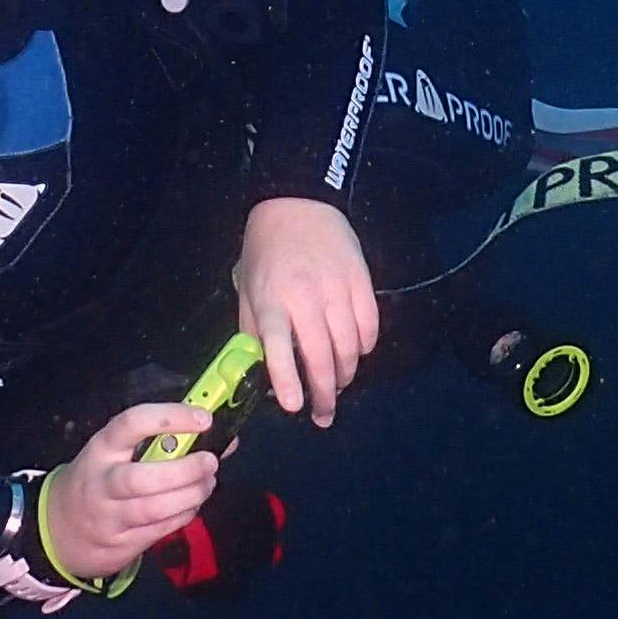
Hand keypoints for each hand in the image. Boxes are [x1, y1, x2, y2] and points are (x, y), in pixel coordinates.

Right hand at [41, 401, 219, 584]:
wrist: (60, 529)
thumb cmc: (97, 479)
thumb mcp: (114, 453)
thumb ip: (159, 442)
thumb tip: (217, 433)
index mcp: (101, 448)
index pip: (132, 424)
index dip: (170, 418)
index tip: (203, 419)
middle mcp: (102, 482)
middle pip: (141, 478)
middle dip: (184, 469)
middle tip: (210, 461)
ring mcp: (110, 517)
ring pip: (155, 509)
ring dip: (191, 495)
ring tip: (208, 482)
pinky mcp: (122, 543)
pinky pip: (161, 529)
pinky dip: (185, 514)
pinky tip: (192, 503)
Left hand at [235, 194, 378, 426]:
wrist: (297, 203)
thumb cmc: (266, 252)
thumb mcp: (247, 290)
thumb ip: (254, 333)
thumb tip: (263, 375)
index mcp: (271, 300)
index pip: (279, 345)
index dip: (287, 378)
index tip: (294, 407)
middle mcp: (305, 297)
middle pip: (322, 355)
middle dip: (325, 394)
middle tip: (323, 415)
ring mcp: (337, 288)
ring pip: (350, 347)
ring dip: (345, 374)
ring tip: (337, 384)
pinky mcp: (361, 280)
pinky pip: (370, 326)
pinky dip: (365, 348)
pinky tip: (355, 352)